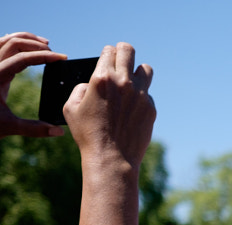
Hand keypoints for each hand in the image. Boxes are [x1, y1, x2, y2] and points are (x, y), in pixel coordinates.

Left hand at [0, 31, 66, 137]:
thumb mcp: (9, 127)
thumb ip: (34, 129)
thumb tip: (59, 132)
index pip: (23, 58)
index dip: (44, 56)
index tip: (61, 58)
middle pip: (14, 42)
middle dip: (36, 45)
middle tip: (54, 53)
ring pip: (6, 39)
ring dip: (26, 39)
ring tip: (45, 44)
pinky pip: (1, 45)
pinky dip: (16, 42)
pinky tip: (27, 47)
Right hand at [64, 42, 155, 171]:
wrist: (112, 158)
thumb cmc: (88, 134)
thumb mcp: (71, 108)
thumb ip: (81, 88)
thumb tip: (92, 82)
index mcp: (102, 78)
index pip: (110, 50)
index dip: (107, 53)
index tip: (107, 59)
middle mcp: (124, 82)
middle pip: (128, 50)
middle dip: (123, 52)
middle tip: (121, 59)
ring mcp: (140, 95)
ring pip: (145, 69)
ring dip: (137, 71)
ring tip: (131, 82)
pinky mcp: (151, 108)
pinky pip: (147, 94)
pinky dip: (140, 98)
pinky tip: (131, 110)